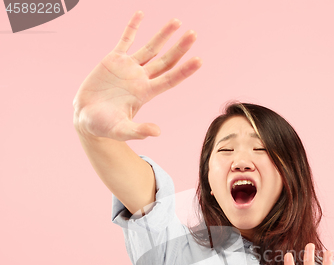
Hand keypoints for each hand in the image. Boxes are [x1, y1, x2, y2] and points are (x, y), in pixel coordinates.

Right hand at [73, 11, 201, 140]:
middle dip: (179, 48)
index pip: (170, 79)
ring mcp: (128, 68)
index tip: (199, 60)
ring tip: (177, 21)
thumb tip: (157, 132)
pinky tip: (141, 14)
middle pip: (165, 61)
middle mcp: (140, 79)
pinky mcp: (113, 60)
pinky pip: (125, 40)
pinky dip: (132, 27)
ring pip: (150, 48)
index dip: (184, 70)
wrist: (86, 118)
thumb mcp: (121, 130)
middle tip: (193, 34)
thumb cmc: (104, 127)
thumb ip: (138, 131)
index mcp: (144, 94)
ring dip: (163, 35)